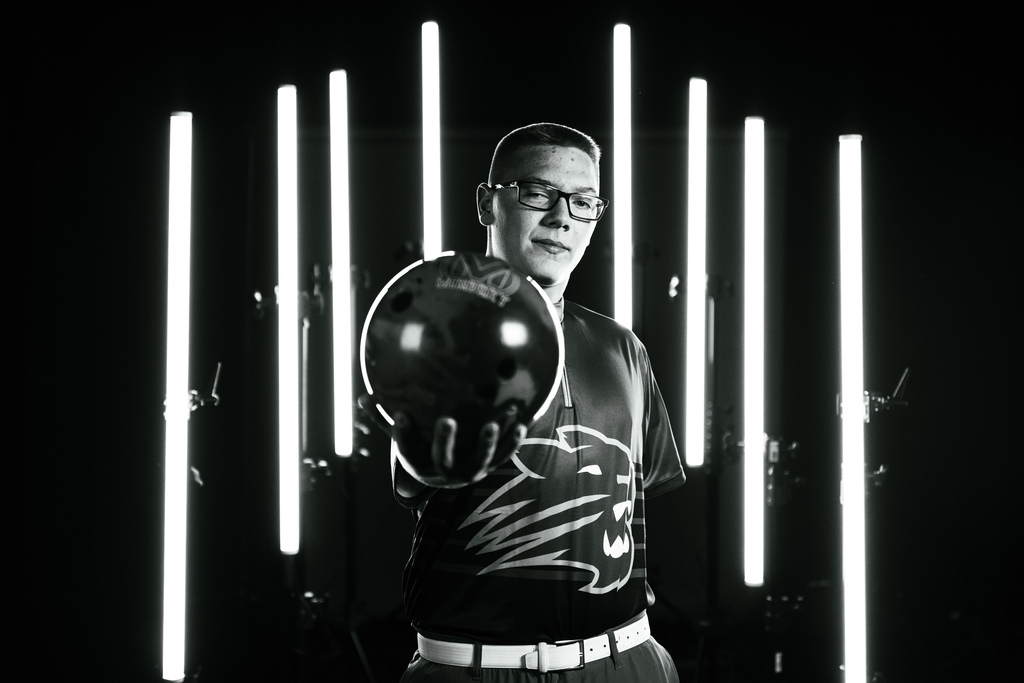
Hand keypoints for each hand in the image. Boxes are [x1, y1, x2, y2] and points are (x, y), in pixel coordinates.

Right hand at [393, 413, 526, 487]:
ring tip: (493, 424)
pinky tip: (521, 423)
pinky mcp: (491, 466)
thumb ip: (385, 420)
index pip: (408, 451)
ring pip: (480, 460)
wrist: (448, 474)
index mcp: (421, 465)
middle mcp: (446, 473)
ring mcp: (471, 471)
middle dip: (445, 441)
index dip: (403, 435)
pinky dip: (513, 442)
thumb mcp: (404, 438)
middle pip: (444, 459)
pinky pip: (504, 455)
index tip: (400, 415)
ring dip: (487, 443)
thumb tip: (362, 398)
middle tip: (446, 420)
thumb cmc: (423, 448)